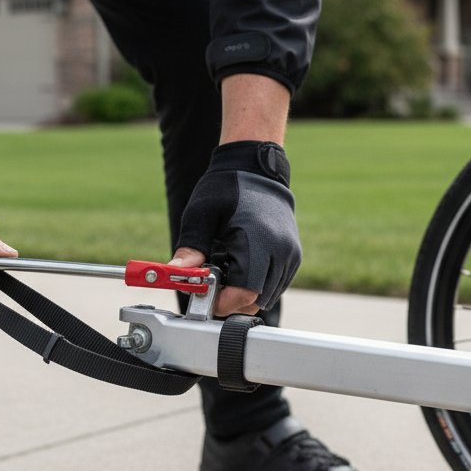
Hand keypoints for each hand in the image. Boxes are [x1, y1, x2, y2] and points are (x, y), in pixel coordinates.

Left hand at [172, 141, 301, 315]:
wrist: (256, 169)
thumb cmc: (227, 187)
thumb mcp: (201, 213)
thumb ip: (191, 246)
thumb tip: (176, 272)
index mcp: (259, 241)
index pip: (247, 292)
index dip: (224, 302)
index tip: (206, 296)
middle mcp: (281, 251)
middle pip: (257, 300)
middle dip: (232, 300)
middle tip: (212, 284)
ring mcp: (290, 255)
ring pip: (267, 296)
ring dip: (244, 293)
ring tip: (227, 269)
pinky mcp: (293, 257)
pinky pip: (275, 285)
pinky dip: (256, 285)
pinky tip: (241, 265)